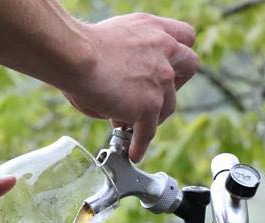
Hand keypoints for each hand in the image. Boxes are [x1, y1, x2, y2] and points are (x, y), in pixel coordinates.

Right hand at [63, 13, 198, 161]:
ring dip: (153, 116)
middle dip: (177, 82)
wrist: (75, 56)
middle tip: (156, 93)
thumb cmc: (81, 46)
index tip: (169, 64)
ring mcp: (161, 79)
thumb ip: (131, 56)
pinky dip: (140, 144)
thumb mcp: (116, 38)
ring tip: (131, 124)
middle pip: (189, 66)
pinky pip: (148, 131)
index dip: (178, 52)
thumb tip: (125, 86)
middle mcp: (164, 50)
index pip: (186, 36)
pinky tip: (134, 152)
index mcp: (154, 28)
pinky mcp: (150, 105)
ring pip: (168, 105)